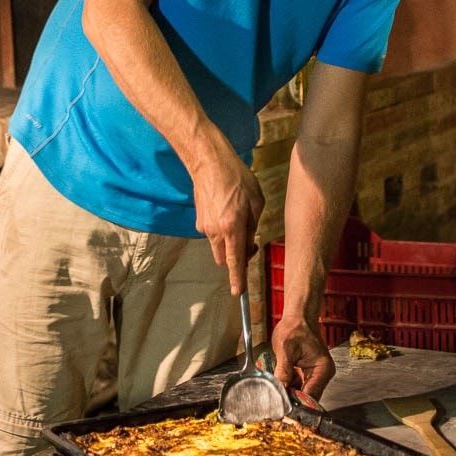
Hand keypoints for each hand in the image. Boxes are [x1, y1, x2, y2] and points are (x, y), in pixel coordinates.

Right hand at [191, 149, 263, 294]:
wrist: (209, 162)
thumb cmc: (237, 178)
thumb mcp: (256, 201)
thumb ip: (252, 226)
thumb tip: (247, 242)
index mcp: (232, 227)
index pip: (235, 261)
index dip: (237, 279)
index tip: (238, 293)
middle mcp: (215, 231)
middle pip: (225, 259)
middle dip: (236, 259)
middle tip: (250, 243)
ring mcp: (204, 226)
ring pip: (218, 246)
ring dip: (229, 243)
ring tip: (238, 219)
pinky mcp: (199, 220)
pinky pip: (213, 233)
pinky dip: (221, 231)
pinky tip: (226, 210)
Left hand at [270, 316, 334, 399]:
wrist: (298, 317)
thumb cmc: (295, 327)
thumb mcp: (285, 350)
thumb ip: (283, 372)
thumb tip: (278, 390)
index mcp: (322, 369)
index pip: (310, 395)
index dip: (295, 402)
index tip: (280, 407)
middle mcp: (322, 374)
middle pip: (307, 397)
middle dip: (290, 399)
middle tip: (274, 401)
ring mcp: (315, 374)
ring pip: (301, 393)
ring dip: (288, 393)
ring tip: (273, 391)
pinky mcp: (307, 373)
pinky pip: (298, 386)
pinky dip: (288, 386)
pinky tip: (277, 383)